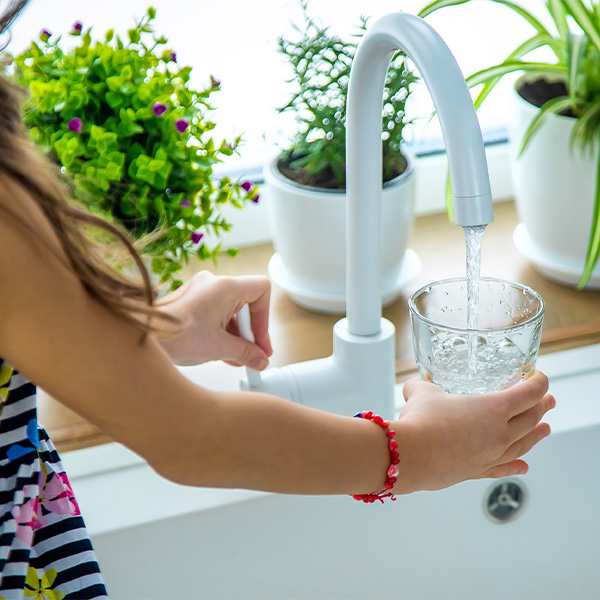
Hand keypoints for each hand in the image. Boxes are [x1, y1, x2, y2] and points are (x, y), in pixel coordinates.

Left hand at [155, 271, 272, 367]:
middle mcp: (213, 284)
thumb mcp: (219, 348)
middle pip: (246, 302)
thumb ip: (246, 353)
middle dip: (250, 331)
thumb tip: (260, 360)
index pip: (261, 289)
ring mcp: (200, 292)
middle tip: (253, 354)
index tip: (259, 340)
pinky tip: (224, 354)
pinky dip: (223, 332)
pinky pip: (216, 314)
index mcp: (225, 287)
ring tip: (237, 358)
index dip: (264, 317)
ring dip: (236, 335)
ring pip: (231, 311)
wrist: (141, 338)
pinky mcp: (191, 302)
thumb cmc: (174, 336)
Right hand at [393, 371, 553, 493]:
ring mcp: (490, 455)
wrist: (407, 456)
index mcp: (492, 408)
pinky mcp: (476, 471)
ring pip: (523, 445)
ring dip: (537, 435)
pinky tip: (524, 467)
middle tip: (548, 401)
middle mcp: (499, 433)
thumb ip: (424, 386)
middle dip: (541, 407)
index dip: (538, 382)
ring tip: (546, 430)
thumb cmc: (419, 421)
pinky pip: (503, 468)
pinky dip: (516, 466)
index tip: (537, 376)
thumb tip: (416, 386)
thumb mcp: (421, 392)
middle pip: (531, 419)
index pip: (528, 393)